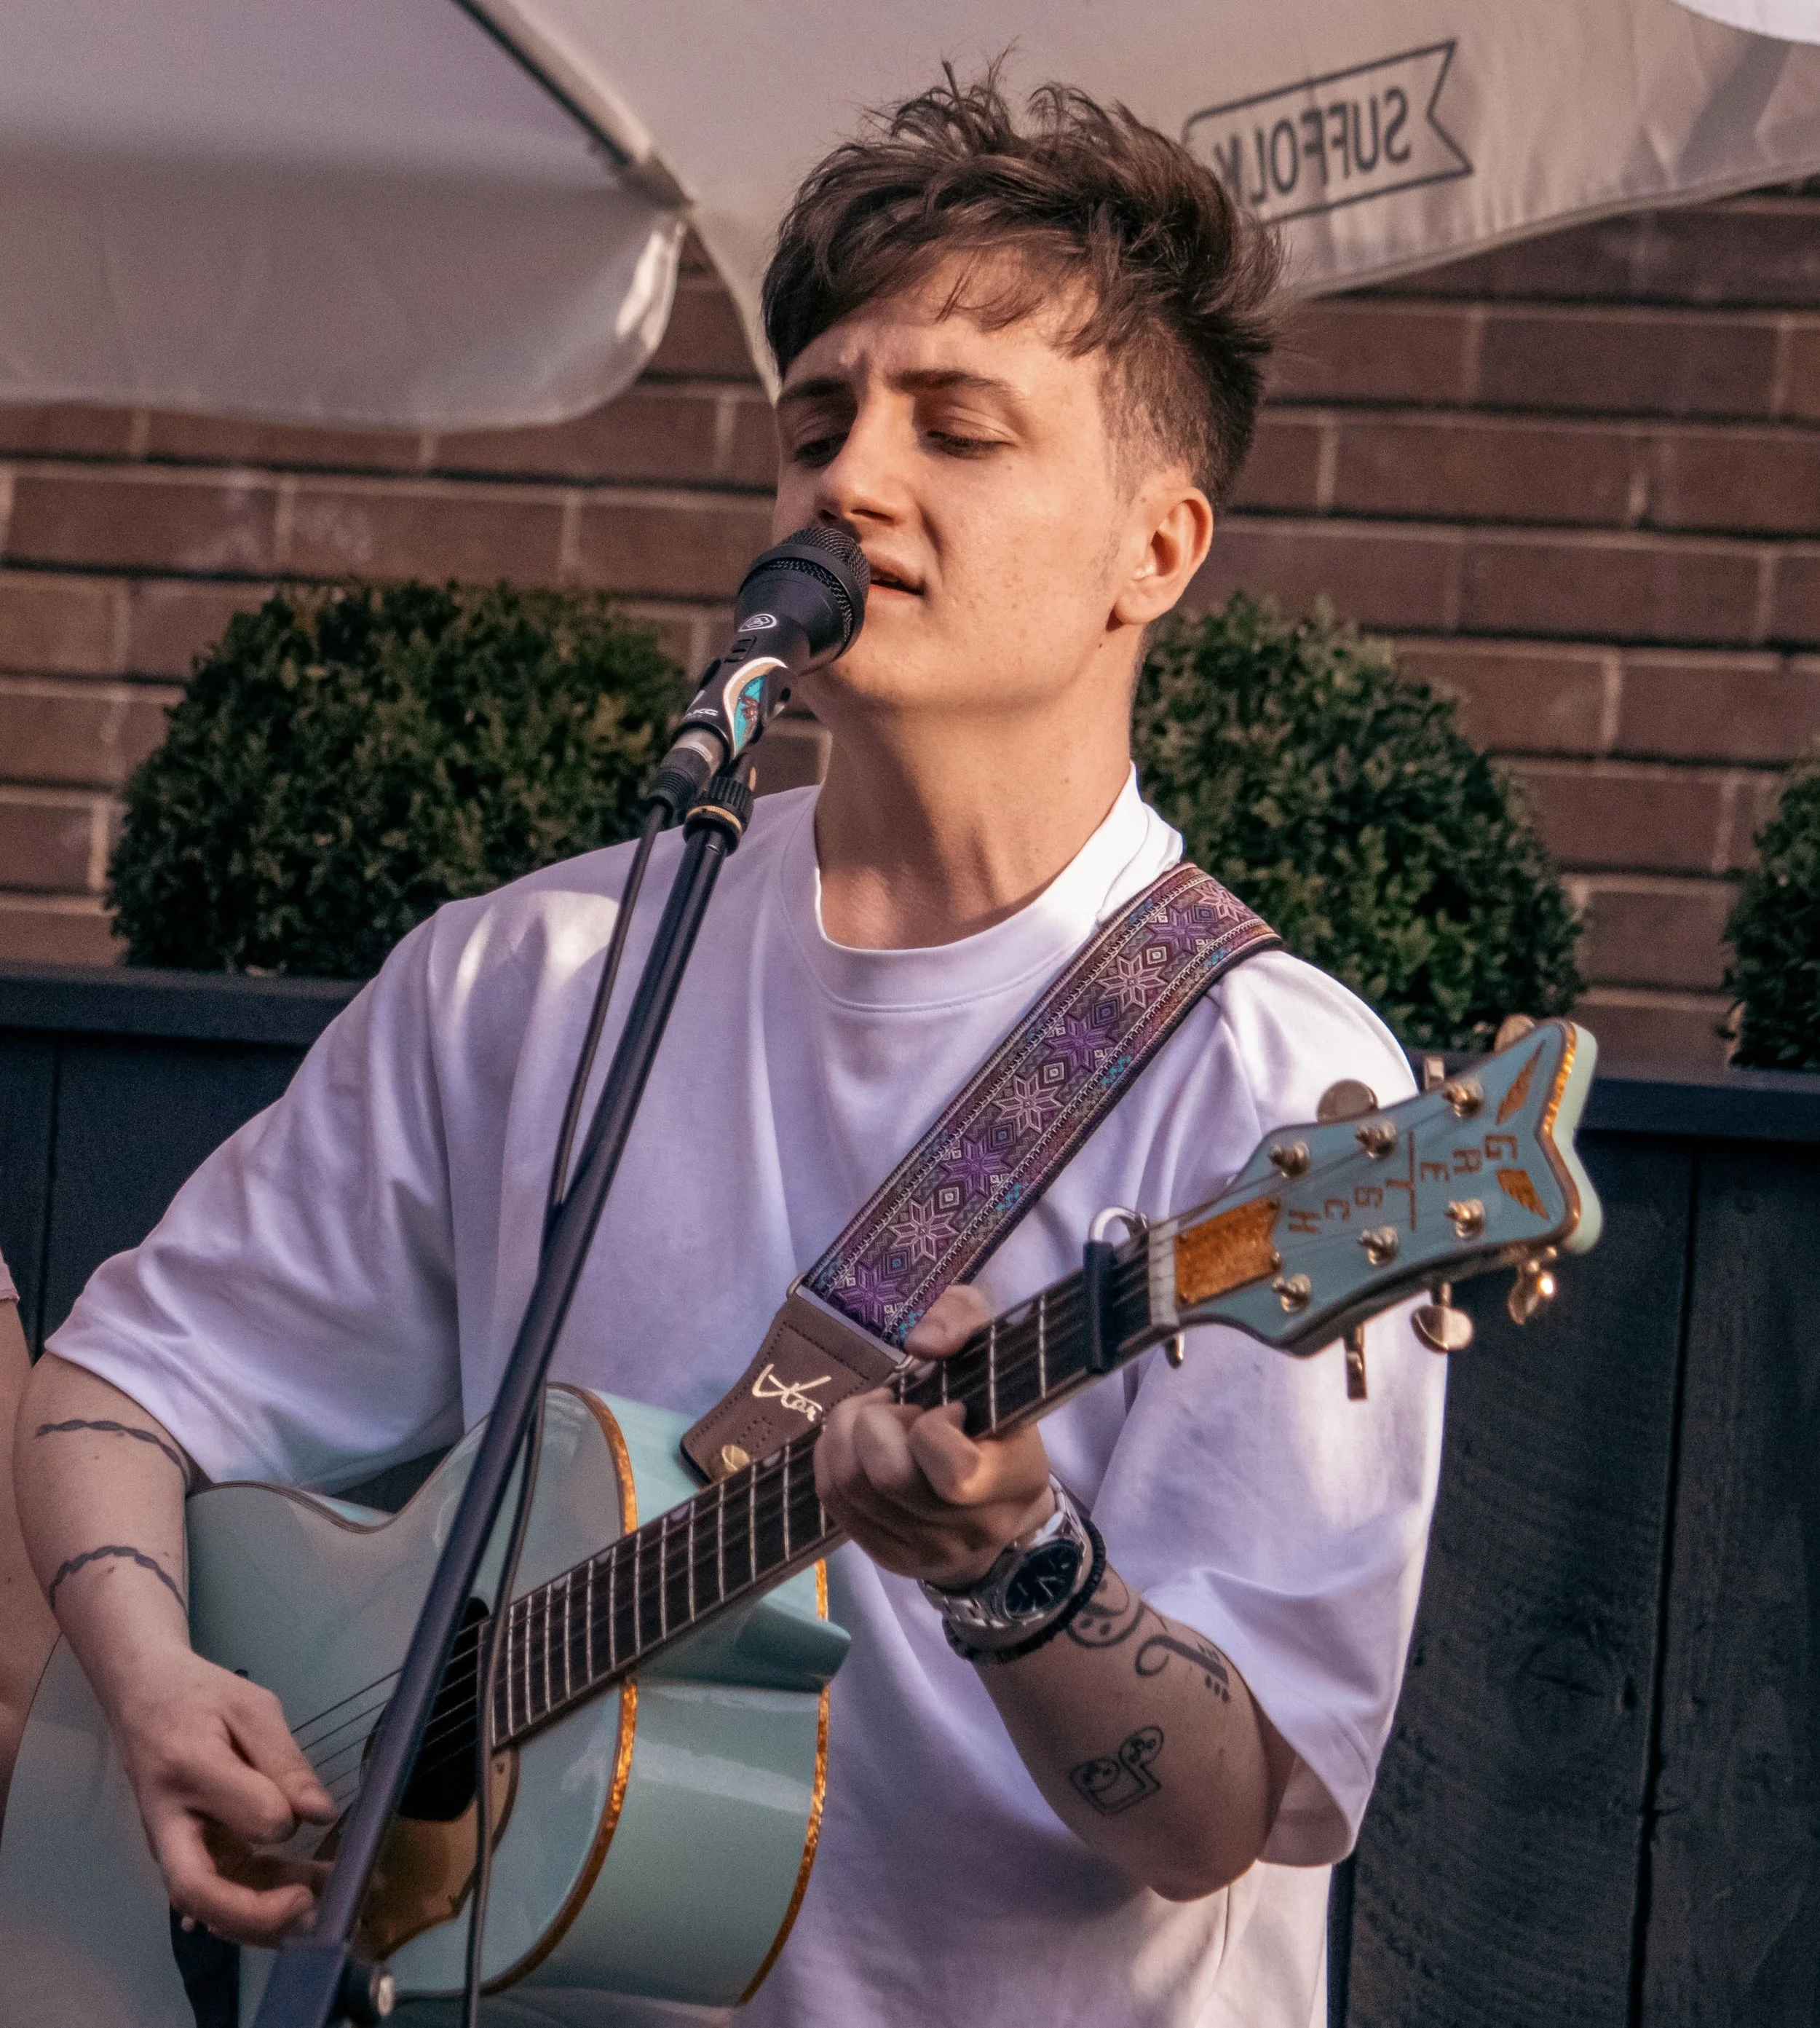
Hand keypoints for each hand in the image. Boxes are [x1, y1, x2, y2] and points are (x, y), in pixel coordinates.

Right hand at [112, 1643, 336, 1945]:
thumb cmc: (201, 1695)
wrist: (143, 1698)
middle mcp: (170, 1822)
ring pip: (209, 1905)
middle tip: (314, 1905)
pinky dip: (253, 1908)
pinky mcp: (183, 1854)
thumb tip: (321, 1815)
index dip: (282, 1818)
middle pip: (200, 1892)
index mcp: (191, 1769)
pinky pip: (215, 1891)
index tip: (314, 1809)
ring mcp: (171, 1846)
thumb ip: (285, 1761)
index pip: (243, 1816)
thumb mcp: (251, 1707)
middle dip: (258, 1914)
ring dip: (265, 1918)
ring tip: (327, 1906)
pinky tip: (295, 1907)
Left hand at [814, 1285, 1053, 1588]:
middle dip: (874, 1424)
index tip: (948, 1409)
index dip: (933, 1429)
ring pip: (850, 1487)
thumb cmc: (993, 1406)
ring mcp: (927, 1551)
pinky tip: (855, 1440)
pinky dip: (831, 1458)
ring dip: (846, 1435)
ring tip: (872, 1417)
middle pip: (887, 1477)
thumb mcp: (990, 1343)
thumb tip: (921, 1342)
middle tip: (895, 1407)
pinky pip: (834, 1502)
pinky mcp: (890, 1556)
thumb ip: (962, 1319)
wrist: (1000, 1493)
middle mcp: (972, 1531)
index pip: (955, 1473)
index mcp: (1012, 1481)